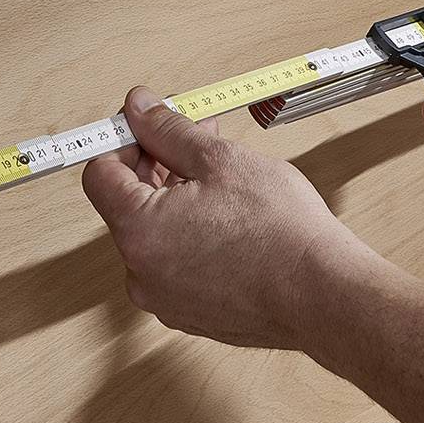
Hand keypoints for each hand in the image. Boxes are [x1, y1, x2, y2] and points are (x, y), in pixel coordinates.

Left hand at [80, 86, 376, 348]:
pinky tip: (229, 220)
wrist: (324, 294)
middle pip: (127, 204)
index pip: (99, 173)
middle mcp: (141, 273)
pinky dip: (192, 237)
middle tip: (195, 140)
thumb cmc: (280, 231)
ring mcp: (165, 300)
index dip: (124, 141)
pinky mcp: (191, 314)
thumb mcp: (220, 159)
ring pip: (155, 234)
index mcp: (138, 231)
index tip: (152, 127)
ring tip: (221, 179)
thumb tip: (137, 108)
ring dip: (177, 200)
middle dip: (156, 165)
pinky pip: (176, 264)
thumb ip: (168, 131)